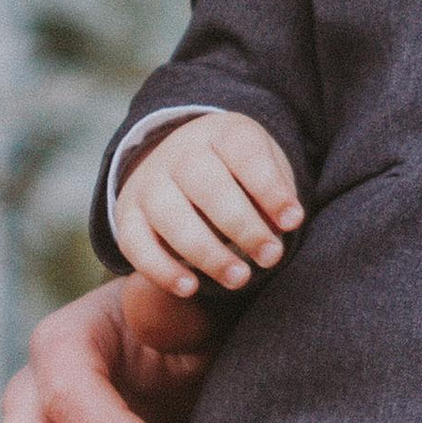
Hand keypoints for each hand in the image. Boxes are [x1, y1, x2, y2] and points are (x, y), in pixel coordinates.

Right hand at [112, 112, 303, 299]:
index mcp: (221, 134)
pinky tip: (190, 288)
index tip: (293, 220)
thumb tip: (280, 228)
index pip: (245, 155)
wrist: (180, 159)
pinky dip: (160, 269)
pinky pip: (135, 243)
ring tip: (240, 279)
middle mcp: (180, 154)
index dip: (270, 189)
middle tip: (271, 256)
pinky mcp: (128, 214)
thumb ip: (275, 192)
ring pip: (171, 216)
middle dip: (242, 226)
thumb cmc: (237, 172)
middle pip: (207, 186)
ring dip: (207, 252)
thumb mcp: (263, 166)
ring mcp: (149, 182)